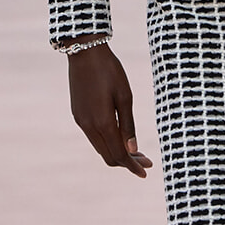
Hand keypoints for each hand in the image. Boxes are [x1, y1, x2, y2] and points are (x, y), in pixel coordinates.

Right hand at [67, 44, 152, 177]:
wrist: (84, 52)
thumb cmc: (110, 71)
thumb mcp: (125, 96)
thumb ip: (128, 125)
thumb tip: (132, 150)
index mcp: (102, 122)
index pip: (119, 154)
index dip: (133, 166)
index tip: (146, 172)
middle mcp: (88, 126)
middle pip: (109, 156)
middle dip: (127, 162)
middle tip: (146, 161)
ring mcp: (81, 121)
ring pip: (100, 147)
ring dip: (117, 152)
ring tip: (135, 151)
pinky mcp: (78, 114)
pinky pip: (93, 137)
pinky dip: (107, 142)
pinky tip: (119, 137)